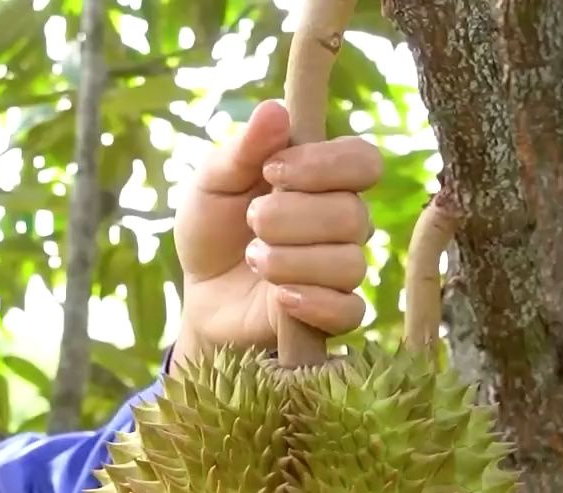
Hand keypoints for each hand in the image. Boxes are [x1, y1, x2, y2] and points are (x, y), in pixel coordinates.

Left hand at [170, 98, 382, 370]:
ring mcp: (341, 270)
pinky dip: (311, 302)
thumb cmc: (212, 229)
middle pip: (352, 214)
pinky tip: (278, 295)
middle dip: (289, 217)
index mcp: (325, 180)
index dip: (325, 165)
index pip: (364, 161)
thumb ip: (243, 149)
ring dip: (289, 260)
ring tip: (253, 259)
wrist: (199, 292)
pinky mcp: (333, 315)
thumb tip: (275, 108)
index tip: (272, 171)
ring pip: (349, 263)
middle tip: (251, 220)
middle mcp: (344, 222)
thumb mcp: (213, 183)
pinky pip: (349, 311)